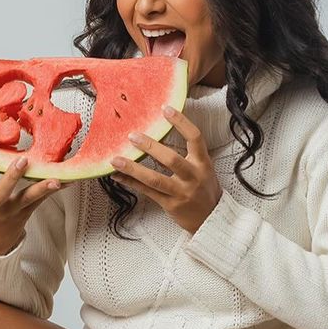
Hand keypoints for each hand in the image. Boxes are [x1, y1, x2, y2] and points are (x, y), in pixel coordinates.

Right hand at [0, 151, 71, 255]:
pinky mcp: (25, 214)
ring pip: (28, 198)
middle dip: (13, 176)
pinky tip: (67, 182)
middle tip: (22, 161)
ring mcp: (12, 210)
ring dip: (43, 188)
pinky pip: (41, 201)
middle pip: (3, 190)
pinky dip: (53, 191)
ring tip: (56, 181)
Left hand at [108, 106, 221, 233]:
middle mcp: (193, 177)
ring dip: (133, 168)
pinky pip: (147, 192)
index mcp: (203, 163)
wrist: (212, 219)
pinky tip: (117, 176)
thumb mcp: (204, 168)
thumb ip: (190, 153)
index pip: (195, 137)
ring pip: (155, 179)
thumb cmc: (204, 189)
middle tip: (132, 136)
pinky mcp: (170, 204)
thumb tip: (163, 131)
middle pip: (171, 159)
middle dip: (150, 147)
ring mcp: (181, 192)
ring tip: (115, 159)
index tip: (165, 109)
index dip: (180, 122)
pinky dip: (131, 183)